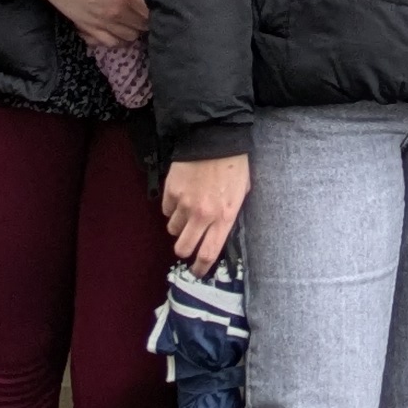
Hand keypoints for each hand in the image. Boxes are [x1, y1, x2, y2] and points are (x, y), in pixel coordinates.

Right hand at [27, 0, 145, 41]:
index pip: (153, 8)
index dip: (158, 4)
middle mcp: (118, 13)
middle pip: (144, 24)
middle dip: (149, 16)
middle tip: (147, 6)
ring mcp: (103, 24)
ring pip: (131, 36)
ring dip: (136, 28)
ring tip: (134, 16)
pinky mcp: (89, 30)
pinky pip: (112, 43)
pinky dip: (120, 38)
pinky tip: (120, 28)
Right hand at [161, 151, 248, 265]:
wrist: (215, 137)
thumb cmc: (234, 163)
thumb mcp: (242, 192)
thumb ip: (230, 213)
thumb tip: (221, 228)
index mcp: (224, 217)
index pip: (209, 253)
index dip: (201, 267)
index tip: (197, 271)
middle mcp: (203, 215)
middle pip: (183, 247)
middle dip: (184, 249)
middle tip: (188, 242)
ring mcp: (185, 203)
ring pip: (172, 229)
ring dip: (178, 225)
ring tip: (187, 211)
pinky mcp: (171, 191)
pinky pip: (166, 209)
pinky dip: (171, 207)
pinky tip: (181, 196)